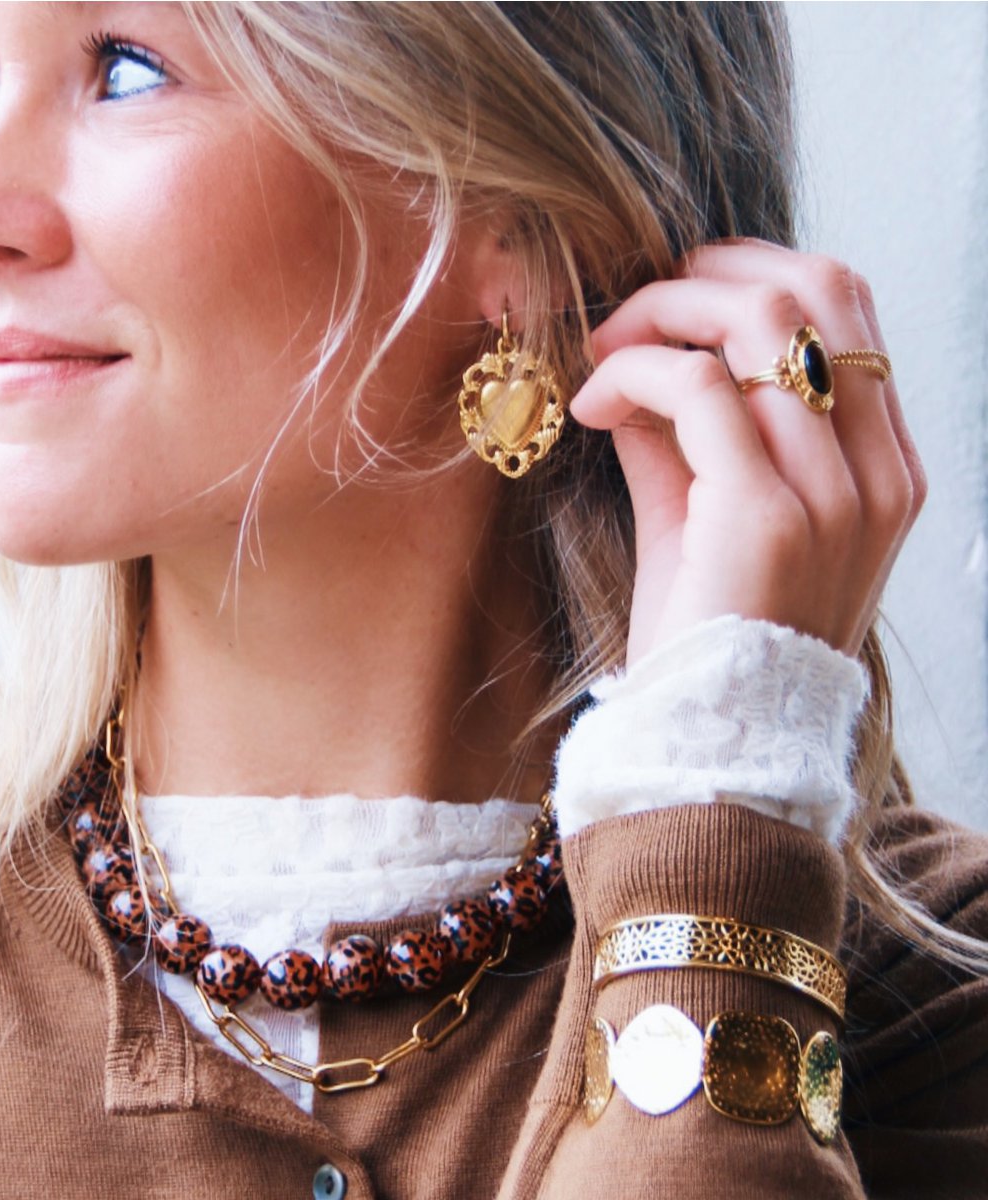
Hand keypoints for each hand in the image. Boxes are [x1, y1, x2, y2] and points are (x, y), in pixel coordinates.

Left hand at [569, 239, 925, 665]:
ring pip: (759, 320)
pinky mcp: (768, 513)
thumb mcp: (707, 514)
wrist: (711, 736)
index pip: (848, 307)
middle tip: (627, 316)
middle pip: (816, 287)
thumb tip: (641, 357)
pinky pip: (699, 385)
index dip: (751, 275)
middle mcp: (877, 472)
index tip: (671, 303)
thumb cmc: (709, 630)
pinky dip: (633, 373)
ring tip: (600, 354)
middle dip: (706, 276)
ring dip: (659, 315)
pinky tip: (591, 406)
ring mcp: (835, 492)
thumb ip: (686, 432)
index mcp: (883, 468)